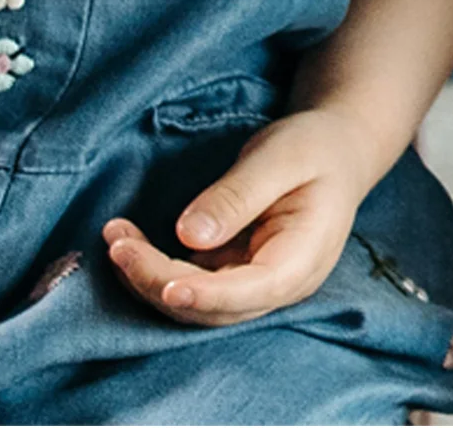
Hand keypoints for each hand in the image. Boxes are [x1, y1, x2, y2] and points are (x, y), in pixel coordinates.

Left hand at [103, 107, 379, 326]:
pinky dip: (157, 270)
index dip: (207, 295)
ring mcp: (256, 285)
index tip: (165, 284)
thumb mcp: (283, 155)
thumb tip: (188, 235)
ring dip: (150, 279)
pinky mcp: (235, 276)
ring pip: (196, 304)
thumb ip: (240, 194)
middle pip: (214, 307)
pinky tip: (130, 244)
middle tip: (118, 242)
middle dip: (159, 281)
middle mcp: (280, 285)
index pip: (253, 291)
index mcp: (305, 258)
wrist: (336, 149)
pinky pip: (191, 286)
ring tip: (116, 238)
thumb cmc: (315, 147)